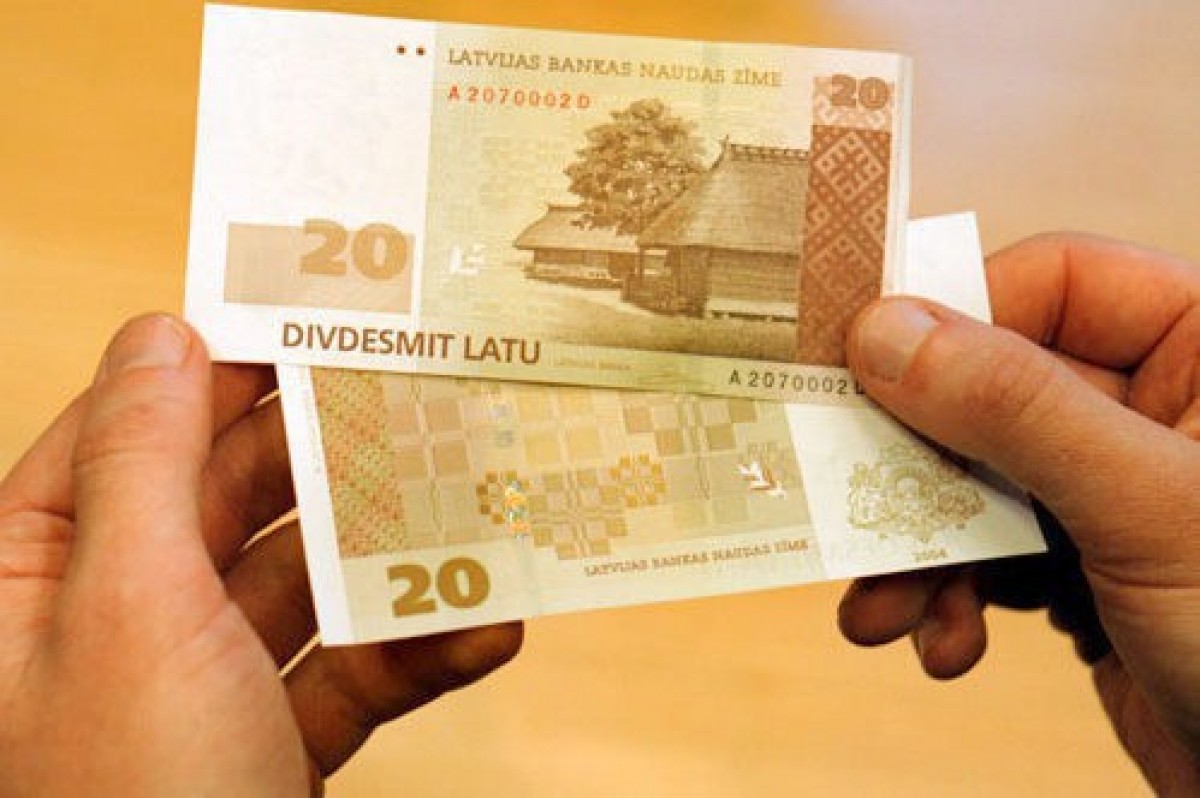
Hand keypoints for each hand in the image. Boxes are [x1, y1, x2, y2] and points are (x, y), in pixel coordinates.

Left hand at [0, 315, 521, 796]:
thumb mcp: (133, 614)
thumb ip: (150, 466)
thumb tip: (165, 330)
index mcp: (40, 576)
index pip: (132, 429)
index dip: (221, 360)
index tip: (320, 305)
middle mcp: (116, 620)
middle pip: (236, 497)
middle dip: (334, 453)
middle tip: (430, 391)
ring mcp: (199, 684)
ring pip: (307, 581)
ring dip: (395, 551)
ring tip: (486, 498)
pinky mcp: (271, 740)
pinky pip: (350, 672)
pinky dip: (417, 651)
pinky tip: (487, 626)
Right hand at [838, 234, 1199, 791]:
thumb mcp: (1150, 511)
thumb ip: (1018, 411)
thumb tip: (884, 331)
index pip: (1055, 284)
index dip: (957, 319)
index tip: (864, 367)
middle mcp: (1155, 410)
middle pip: (991, 391)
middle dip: (918, 467)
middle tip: (848, 499)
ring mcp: (1116, 492)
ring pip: (976, 482)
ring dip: (920, 551)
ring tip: (886, 610)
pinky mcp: (1088, 569)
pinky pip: (990, 555)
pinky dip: (953, 600)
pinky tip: (948, 645)